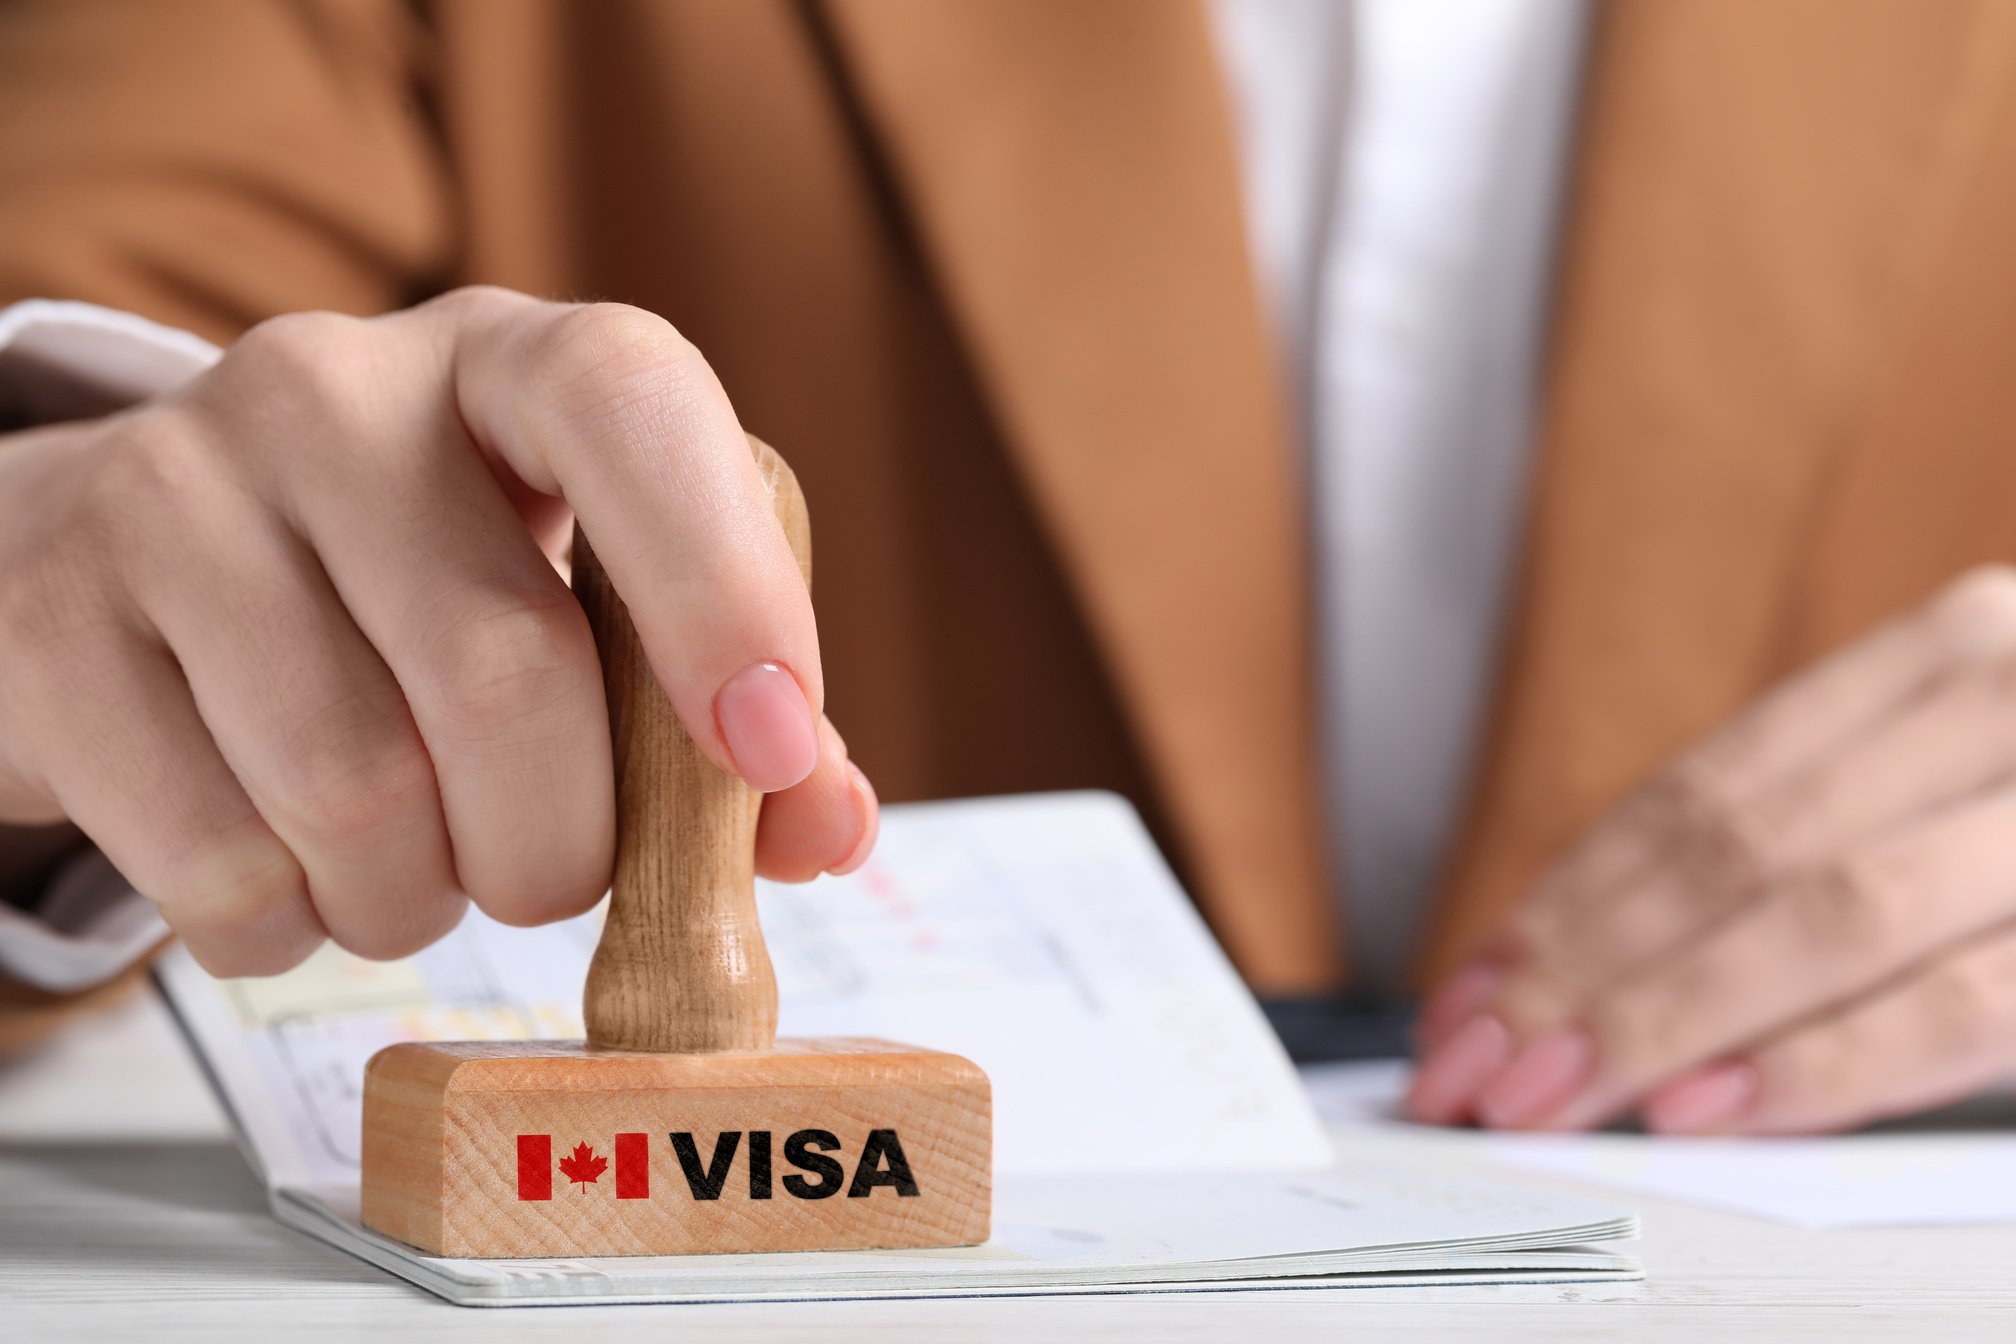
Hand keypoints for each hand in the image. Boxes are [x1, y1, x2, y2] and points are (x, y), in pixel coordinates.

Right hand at [0, 288, 876, 974]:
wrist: (118, 568)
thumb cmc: (404, 595)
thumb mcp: (574, 604)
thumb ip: (716, 712)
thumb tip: (827, 823)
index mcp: (505, 364)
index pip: (627, 400)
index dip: (721, 582)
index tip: (767, 747)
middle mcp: (332, 391)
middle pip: (501, 671)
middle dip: (558, 842)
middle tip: (546, 868)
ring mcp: (171, 490)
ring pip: (355, 792)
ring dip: (419, 895)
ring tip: (409, 860)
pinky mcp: (51, 619)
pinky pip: (220, 865)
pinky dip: (290, 928)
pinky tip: (291, 870)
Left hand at [1409, 567, 2015, 1133]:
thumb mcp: (1962, 780)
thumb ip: (1820, 841)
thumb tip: (1600, 964)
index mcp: (1946, 656)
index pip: (1705, 790)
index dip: (1572, 896)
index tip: (1470, 989)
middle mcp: (2009, 691)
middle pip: (1739, 850)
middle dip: (1584, 970)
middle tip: (1473, 1069)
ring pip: (1829, 910)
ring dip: (1666, 1018)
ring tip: (1554, 1096)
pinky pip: (1968, 991)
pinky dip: (1832, 1055)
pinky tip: (1717, 1103)